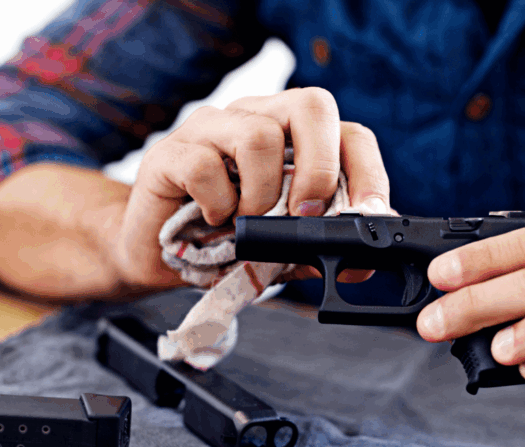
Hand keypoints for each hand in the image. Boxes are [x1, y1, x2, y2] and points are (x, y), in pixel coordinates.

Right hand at [109, 87, 390, 285]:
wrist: (157, 257)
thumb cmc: (224, 242)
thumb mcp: (284, 252)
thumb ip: (321, 249)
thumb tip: (364, 263)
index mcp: (293, 137)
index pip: (348, 132)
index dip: (367, 172)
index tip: (367, 215)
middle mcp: (256, 118)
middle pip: (311, 104)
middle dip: (320, 168)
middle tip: (305, 215)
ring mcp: (212, 129)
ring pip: (258, 136)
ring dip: (261, 195)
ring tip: (247, 222)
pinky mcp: (171, 152)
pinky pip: (205, 166)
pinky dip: (217, 204)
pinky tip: (213, 221)